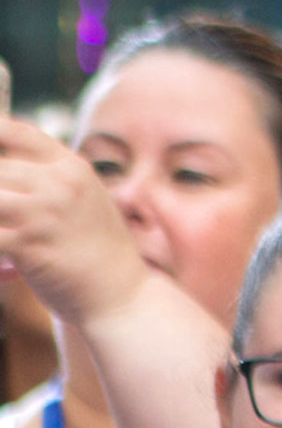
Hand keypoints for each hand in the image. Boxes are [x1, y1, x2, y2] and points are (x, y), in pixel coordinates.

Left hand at [0, 118, 148, 322]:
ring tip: (5, 228)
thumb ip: (47, 179)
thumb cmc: (95, 251)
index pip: (12, 131)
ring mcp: (47, 212)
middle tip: (3, 213)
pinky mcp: (31, 244)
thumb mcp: (83, 200)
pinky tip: (2, 257)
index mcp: (72, 167)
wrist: (122, 296)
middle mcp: (61, 183)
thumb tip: (4, 167)